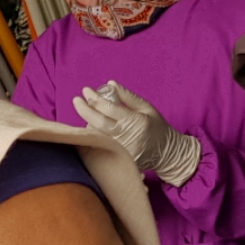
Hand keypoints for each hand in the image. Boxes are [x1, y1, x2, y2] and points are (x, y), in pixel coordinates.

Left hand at [73, 81, 202, 184]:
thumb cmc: (158, 128)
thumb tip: (110, 84)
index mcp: (136, 121)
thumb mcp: (147, 108)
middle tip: (76, 100)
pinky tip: (92, 127)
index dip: (95, 98)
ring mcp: (122, 151)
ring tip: (87, 113)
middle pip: (99, 123)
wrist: (168, 153)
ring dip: (88, 123)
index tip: (86, 90)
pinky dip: (95, 135)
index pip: (109, 109)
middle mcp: (128, 137)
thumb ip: (128, 97)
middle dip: (84, 110)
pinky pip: (101, 146)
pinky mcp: (119, 160)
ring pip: (97, 135)